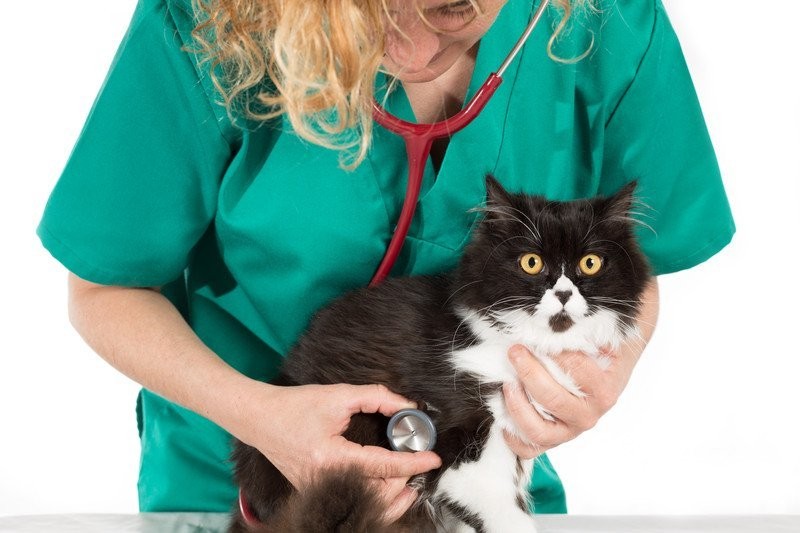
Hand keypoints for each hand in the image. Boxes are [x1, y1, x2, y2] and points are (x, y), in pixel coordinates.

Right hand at [235, 381, 441, 521]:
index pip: (383, 466)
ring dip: (393, 495)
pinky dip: (375, 498)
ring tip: (411, 480)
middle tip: (421, 461)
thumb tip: (408, 406)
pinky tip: (388, 486)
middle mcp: (325, 481)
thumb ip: (377, 397)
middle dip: (406, 480)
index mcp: (331, 458)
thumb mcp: (338, 395)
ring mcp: (319, 490)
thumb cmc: (294, 406)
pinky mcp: (316, 491)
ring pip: (366, 504)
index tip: (433, 458)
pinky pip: (352, 501)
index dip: (413, 463)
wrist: (258, 418)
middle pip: (378, 493)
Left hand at [503, 278, 658, 457]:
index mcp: (609, 384)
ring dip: (518, 406)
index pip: (585, 377)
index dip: (563, 359)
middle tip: (515, 350)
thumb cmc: (604, 333)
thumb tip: (585, 282)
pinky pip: (530, 447)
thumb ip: (596, 308)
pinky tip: (503, 408)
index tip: (547, 339)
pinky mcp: (552, 433)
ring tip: (506, 381)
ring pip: (541, 432)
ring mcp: (571, 426)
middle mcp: (592, 410)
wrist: (610, 353)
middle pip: (557, 402)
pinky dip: (513, 435)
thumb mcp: (607, 316)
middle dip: (531, 374)